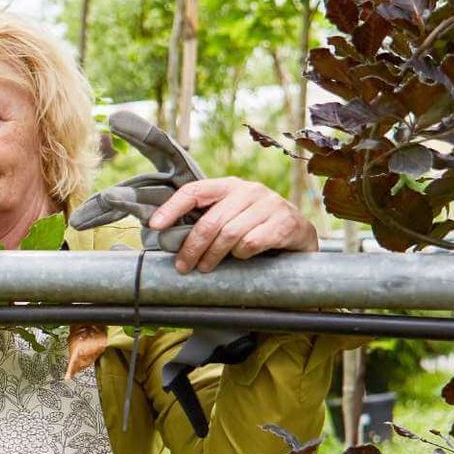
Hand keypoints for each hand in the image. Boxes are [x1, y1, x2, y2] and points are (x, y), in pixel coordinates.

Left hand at [148, 177, 318, 274]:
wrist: (299, 233)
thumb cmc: (255, 228)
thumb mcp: (230, 217)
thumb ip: (206, 220)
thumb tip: (163, 236)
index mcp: (230, 186)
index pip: (195, 190)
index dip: (172, 207)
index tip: (155, 226)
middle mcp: (249, 190)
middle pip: (211, 220)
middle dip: (193, 247)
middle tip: (183, 266)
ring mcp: (269, 204)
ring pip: (230, 234)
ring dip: (214, 255)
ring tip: (206, 267)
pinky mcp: (285, 222)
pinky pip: (253, 243)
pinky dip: (242, 255)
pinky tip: (242, 258)